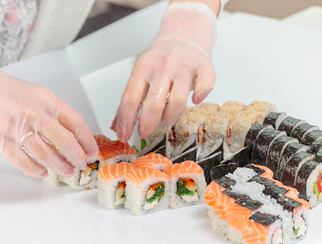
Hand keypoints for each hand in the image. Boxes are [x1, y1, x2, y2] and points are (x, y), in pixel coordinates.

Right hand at [0, 50, 97, 177]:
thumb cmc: (7, 93)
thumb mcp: (37, 95)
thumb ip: (55, 114)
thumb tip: (74, 138)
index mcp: (47, 100)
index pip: (76, 123)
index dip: (87, 140)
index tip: (92, 151)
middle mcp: (33, 113)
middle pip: (64, 142)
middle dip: (77, 157)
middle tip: (82, 165)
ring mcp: (16, 127)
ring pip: (45, 155)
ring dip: (59, 166)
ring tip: (66, 171)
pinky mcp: (0, 140)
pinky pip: (23, 162)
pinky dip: (35, 170)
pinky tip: (43, 172)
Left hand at [112, 2, 217, 141]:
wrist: (185, 29)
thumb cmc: (162, 55)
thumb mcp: (141, 70)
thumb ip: (131, 97)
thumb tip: (116, 124)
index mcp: (143, 68)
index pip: (130, 99)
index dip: (125, 121)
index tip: (124, 136)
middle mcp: (162, 68)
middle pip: (153, 104)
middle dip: (146, 124)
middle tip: (144, 132)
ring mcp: (183, 68)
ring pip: (177, 102)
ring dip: (169, 117)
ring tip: (165, 118)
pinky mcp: (204, 68)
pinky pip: (205, 84)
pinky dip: (202, 94)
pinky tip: (196, 100)